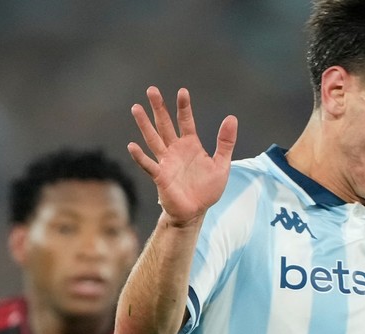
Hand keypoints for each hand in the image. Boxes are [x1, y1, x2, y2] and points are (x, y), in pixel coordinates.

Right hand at [128, 86, 237, 226]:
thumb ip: (225, 142)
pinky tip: (132, 146)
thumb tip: (232, 118)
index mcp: (190, 145)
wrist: (195, 212)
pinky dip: (140, 156)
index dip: (184, 107)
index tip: (182, 91)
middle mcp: (175, 150)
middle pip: (165, 124)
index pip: (186, 121)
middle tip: (152, 89)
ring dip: (144, 124)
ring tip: (136, 108)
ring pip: (153, 139)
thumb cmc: (207, 189)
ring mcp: (166, 162)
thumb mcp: (222, 164)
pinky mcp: (160, 176)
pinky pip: (149, 164)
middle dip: (159, 108)